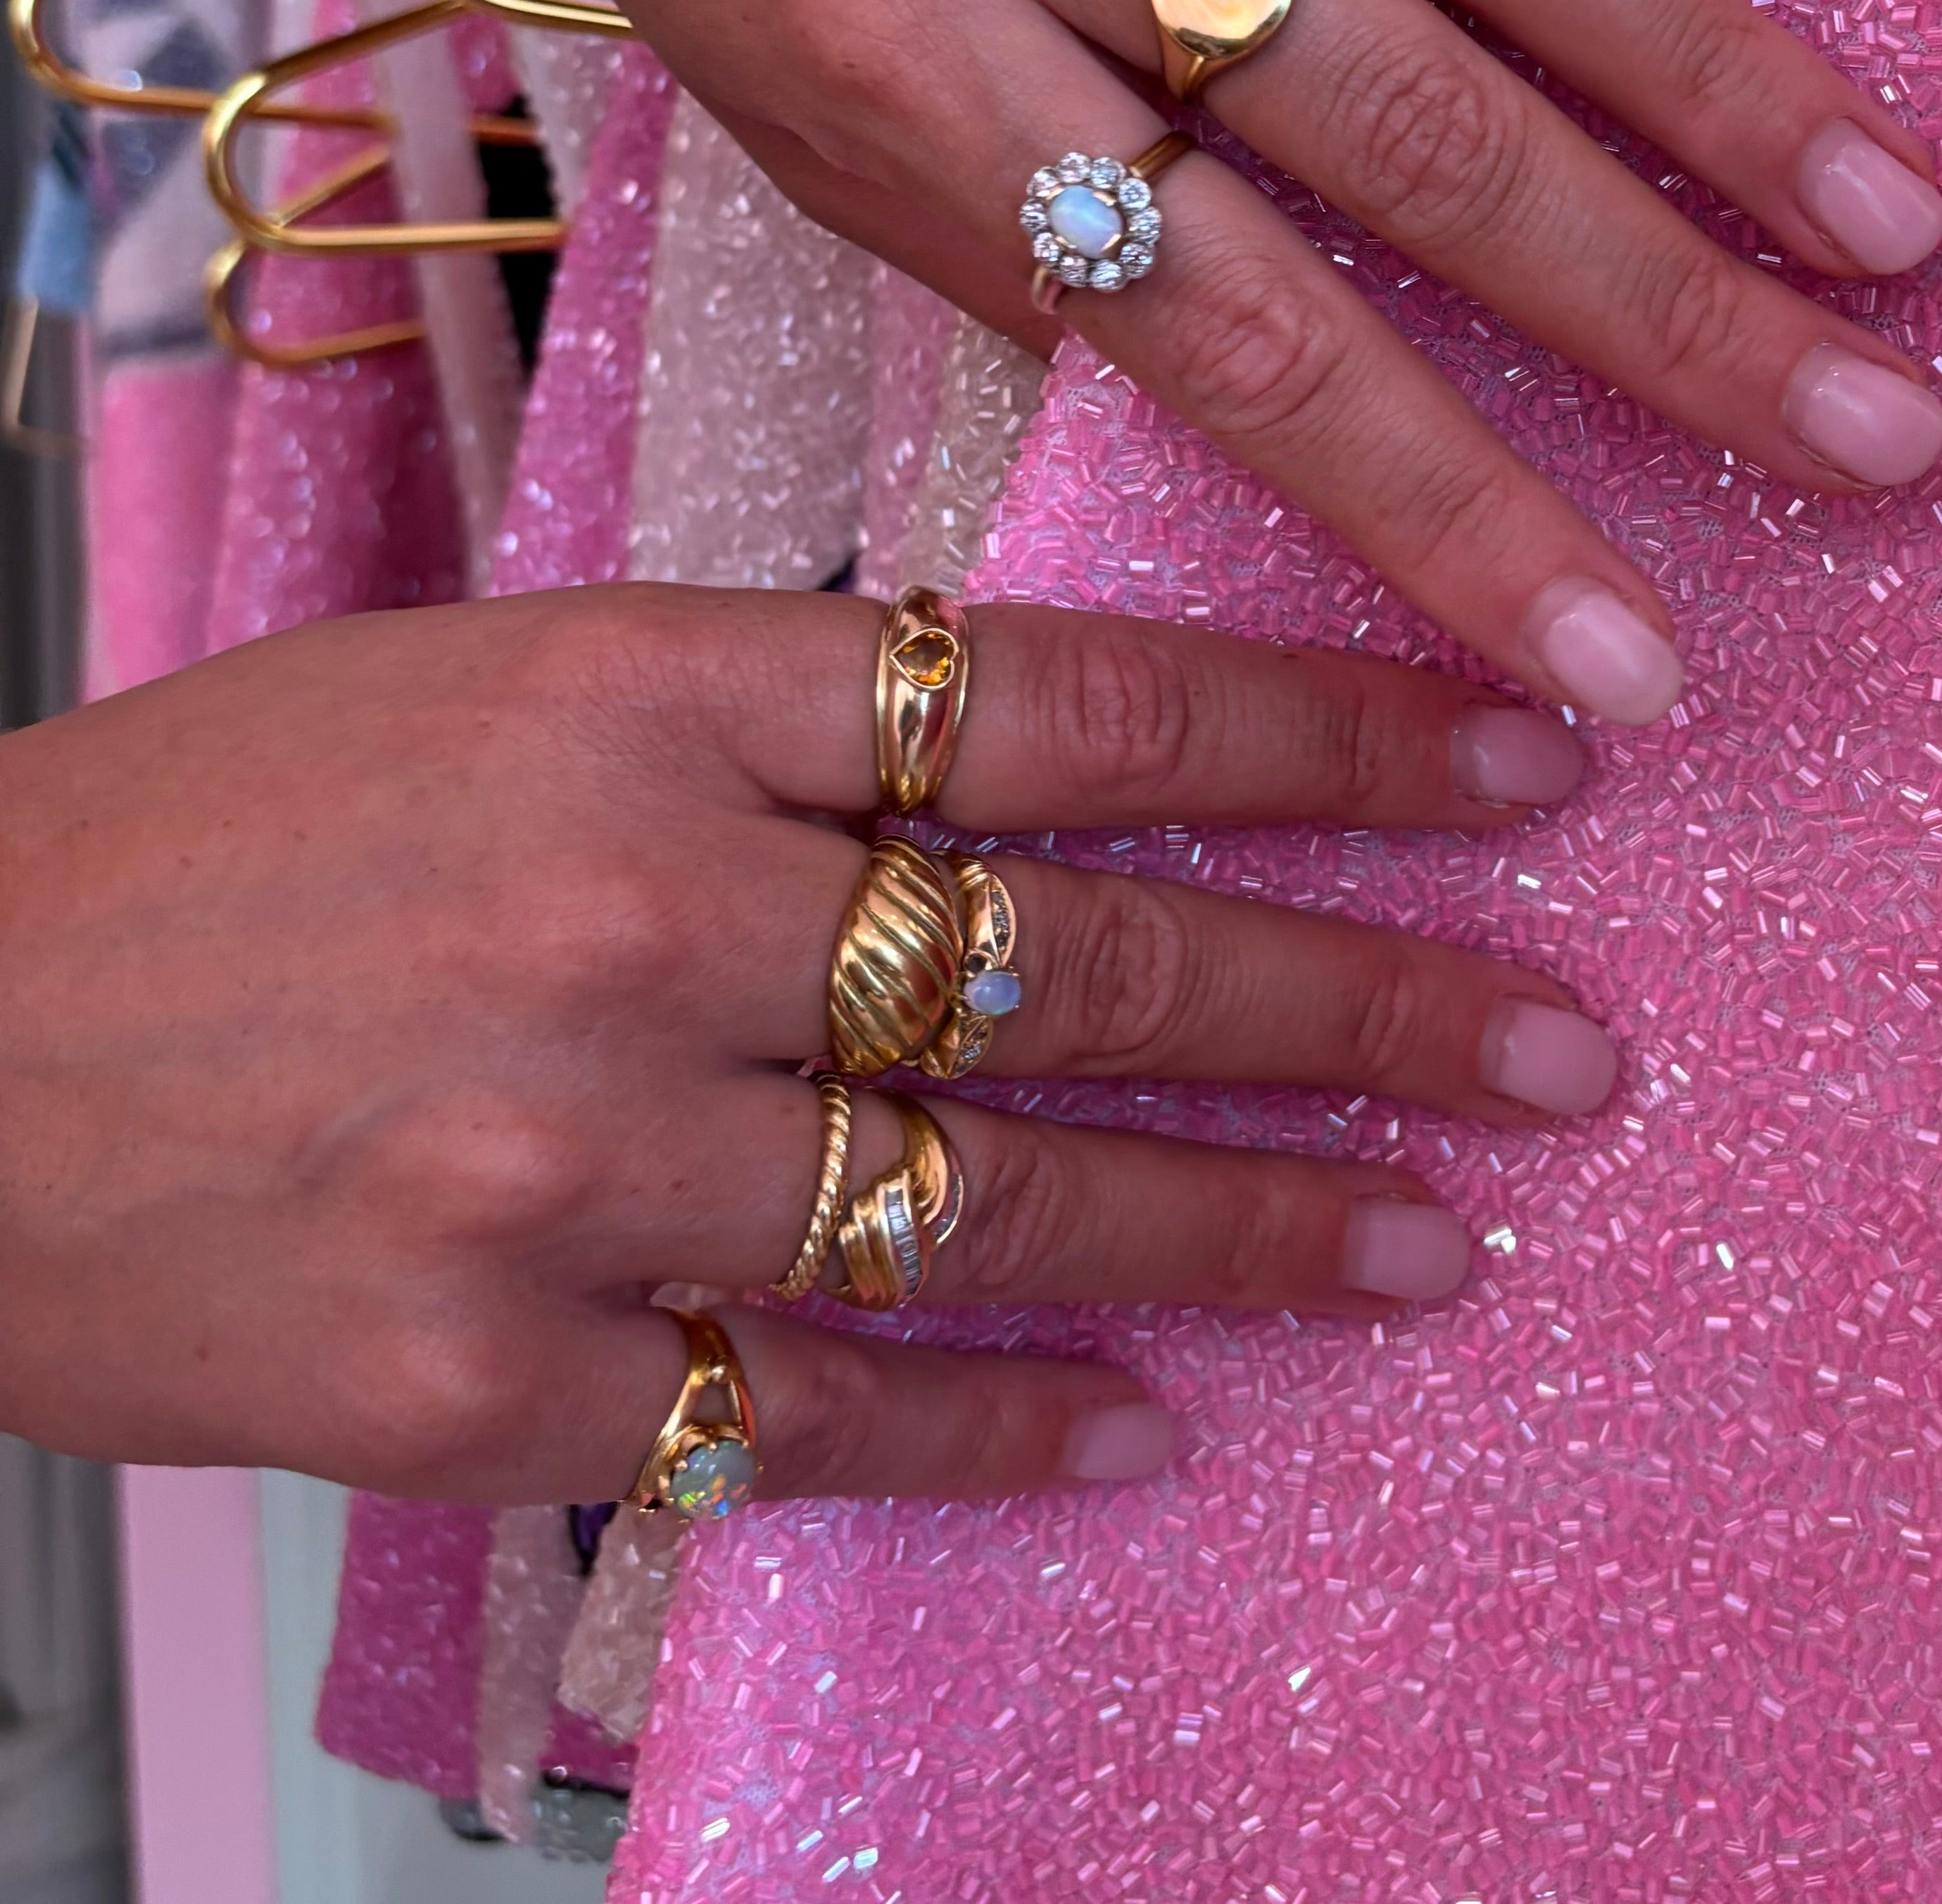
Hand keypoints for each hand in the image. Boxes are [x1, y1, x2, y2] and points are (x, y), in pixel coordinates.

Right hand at [0, 586, 1616, 1502]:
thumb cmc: (218, 832)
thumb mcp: (503, 676)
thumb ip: (768, 715)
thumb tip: (1060, 768)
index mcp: (637, 688)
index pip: (1071, 696)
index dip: (1328, 724)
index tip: (1517, 757)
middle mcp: (628, 913)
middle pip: (1088, 955)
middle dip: (1362, 1002)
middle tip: (1564, 1047)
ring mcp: (560, 1164)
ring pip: (997, 1198)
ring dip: (1247, 1228)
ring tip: (1440, 1242)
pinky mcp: (478, 1383)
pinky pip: (814, 1411)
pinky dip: (1003, 1422)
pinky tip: (1154, 1425)